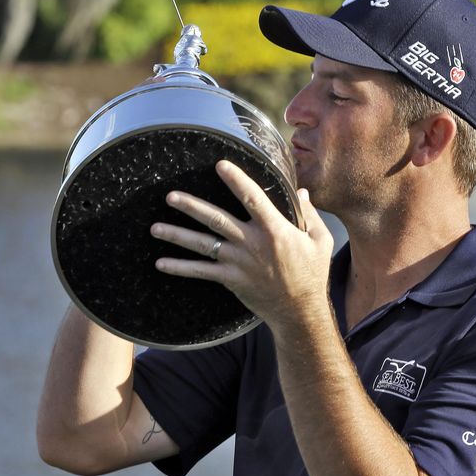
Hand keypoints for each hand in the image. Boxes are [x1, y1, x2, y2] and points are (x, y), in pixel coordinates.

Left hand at [150, 160, 333, 326]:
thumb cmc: (312, 274)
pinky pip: (201, 272)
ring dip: (177, 235)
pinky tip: (161, 263)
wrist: (300, 311)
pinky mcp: (230, 279)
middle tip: (170, 196)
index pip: (252, 198)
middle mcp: (252, 243)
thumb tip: (300, 191)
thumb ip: (310, 215)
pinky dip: (180, 267)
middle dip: (191, 206)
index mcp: (275, 229)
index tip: (220, 165)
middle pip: (216, 218)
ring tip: (155, 227)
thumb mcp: (320, 241)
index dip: (236, 179)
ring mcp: (238, 262)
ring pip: (203, 244)